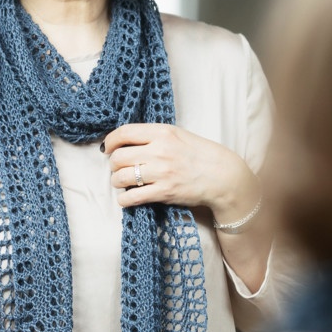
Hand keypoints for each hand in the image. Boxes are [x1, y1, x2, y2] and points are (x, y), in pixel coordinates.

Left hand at [103, 123, 258, 223]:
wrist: (223, 176)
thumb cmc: (201, 154)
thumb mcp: (178, 134)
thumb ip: (154, 135)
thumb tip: (126, 141)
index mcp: (163, 132)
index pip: (124, 133)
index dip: (110, 141)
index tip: (108, 148)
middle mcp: (159, 151)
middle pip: (118, 158)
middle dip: (113, 165)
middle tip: (119, 168)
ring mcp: (161, 172)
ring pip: (120, 177)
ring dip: (117, 181)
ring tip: (124, 182)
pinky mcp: (164, 192)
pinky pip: (131, 197)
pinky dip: (124, 199)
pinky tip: (128, 197)